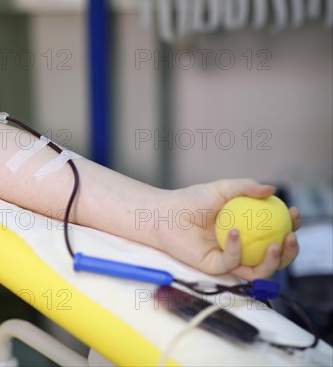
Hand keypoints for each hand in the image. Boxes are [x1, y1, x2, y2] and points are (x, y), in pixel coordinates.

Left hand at [155, 179, 299, 279]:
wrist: (165, 213)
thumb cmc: (191, 200)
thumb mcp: (223, 189)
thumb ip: (246, 187)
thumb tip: (272, 189)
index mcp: (247, 230)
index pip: (275, 233)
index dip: (290, 226)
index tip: (293, 213)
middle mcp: (241, 248)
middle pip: (274, 258)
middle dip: (290, 252)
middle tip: (291, 236)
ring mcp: (229, 260)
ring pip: (258, 271)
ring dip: (273, 260)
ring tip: (276, 243)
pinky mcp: (214, 267)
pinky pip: (232, 263)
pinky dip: (237, 249)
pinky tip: (235, 232)